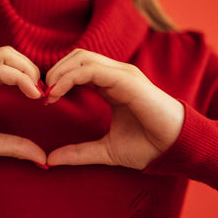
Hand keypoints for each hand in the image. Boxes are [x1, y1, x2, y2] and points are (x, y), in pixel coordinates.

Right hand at [0, 46, 45, 169]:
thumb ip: (15, 145)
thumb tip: (41, 156)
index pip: (10, 66)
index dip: (30, 77)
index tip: (43, 98)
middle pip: (10, 54)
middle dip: (32, 68)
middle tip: (42, 91)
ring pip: (5, 56)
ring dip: (28, 70)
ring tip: (37, 92)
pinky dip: (19, 78)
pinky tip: (31, 93)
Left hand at [44, 48, 184, 169]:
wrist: (175, 149)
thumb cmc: (147, 146)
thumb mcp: (104, 150)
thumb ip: (78, 153)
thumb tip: (49, 160)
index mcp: (111, 85)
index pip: (78, 69)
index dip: (58, 79)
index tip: (45, 99)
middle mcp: (116, 74)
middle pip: (76, 57)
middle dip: (55, 72)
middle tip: (42, 94)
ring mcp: (122, 74)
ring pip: (81, 58)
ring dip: (59, 73)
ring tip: (48, 93)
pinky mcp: (127, 79)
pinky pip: (91, 70)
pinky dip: (70, 78)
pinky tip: (58, 92)